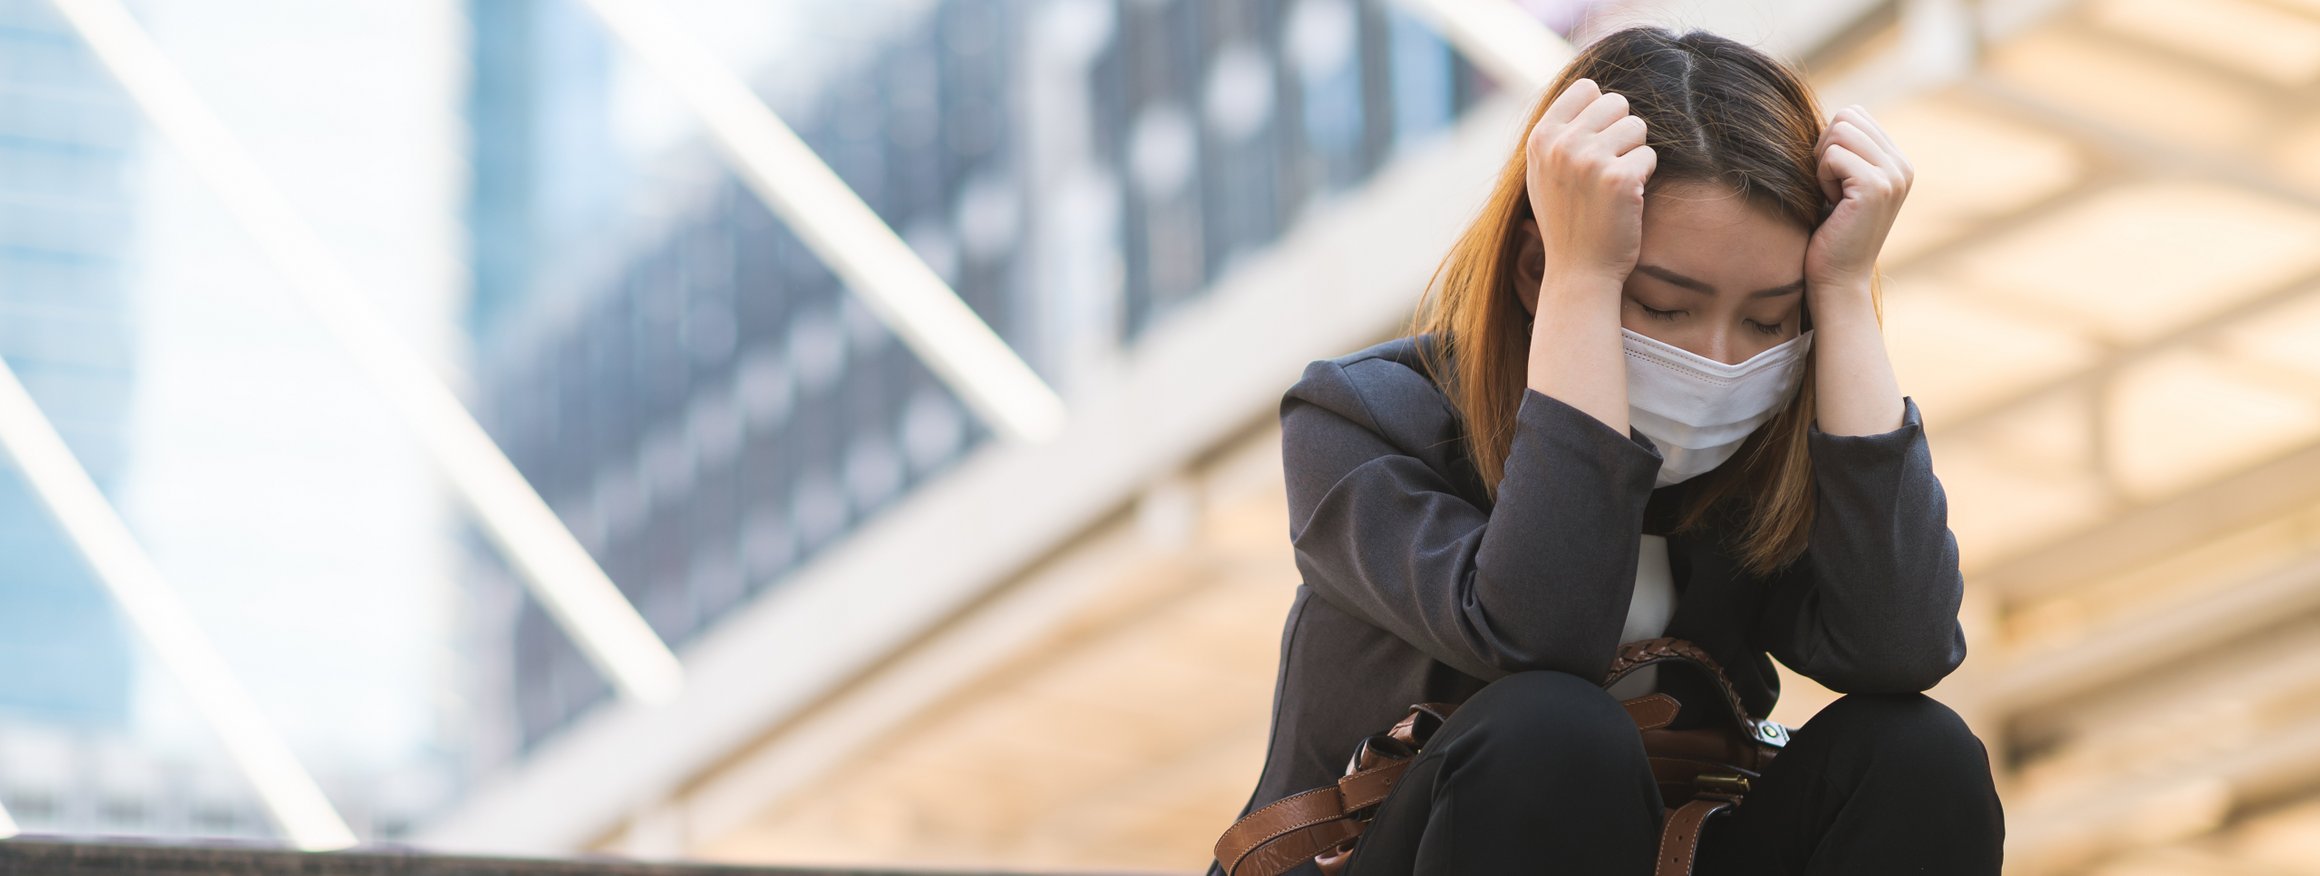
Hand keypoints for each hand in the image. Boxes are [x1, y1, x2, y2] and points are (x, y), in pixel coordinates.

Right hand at [1524, 77, 1656, 289]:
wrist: (1579, 270)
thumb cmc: (1567, 219)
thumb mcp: (1544, 171)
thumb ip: (1559, 131)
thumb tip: (1590, 90)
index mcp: (1541, 137)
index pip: (1587, 88)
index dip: (1600, 113)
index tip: (1595, 143)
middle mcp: (1561, 144)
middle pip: (1616, 102)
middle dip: (1621, 131)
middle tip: (1608, 167)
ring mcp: (1589, 160)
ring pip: (1637, 127)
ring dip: (1634, 154)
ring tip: (1613, 185)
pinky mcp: (1619, 179)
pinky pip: (1650, 155)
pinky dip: (1644, 177)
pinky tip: (1625, 201)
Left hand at [1804, 104, 1912, 294]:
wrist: (1837, 278)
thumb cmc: (1830, 233)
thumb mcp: (1842, 184)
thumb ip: (1847, 150)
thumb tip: (1836, 117)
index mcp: (1897, 161)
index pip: (1855, 114)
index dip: (1830, 142)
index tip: (1833, 180)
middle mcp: (1902, 165)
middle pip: (1847, 117)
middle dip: (1825, 149)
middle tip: (1830, 187)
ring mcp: (1893, 175)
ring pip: (1839, 131)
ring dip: (1822, 164)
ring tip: (1832, 196)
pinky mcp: (1876, 187)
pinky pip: (1832, 156)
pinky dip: (1821, 178)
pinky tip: (1832, 204)